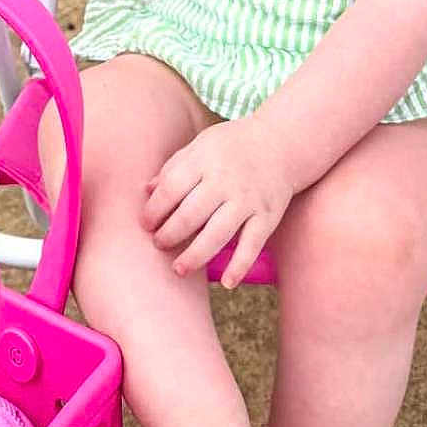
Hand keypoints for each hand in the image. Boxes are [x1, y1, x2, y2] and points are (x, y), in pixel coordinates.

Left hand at [142, 117, 293, 288]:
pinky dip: (240, 265)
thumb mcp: (202, 145)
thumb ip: (174, 167)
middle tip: (159, 244)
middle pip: (190, 215)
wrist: (280, 143)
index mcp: (205, 159)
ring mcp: (248, 199)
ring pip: (217, 234)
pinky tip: (227, 283)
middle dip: (169, 235)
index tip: (146, 224)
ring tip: (178, 269)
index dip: (154, 210)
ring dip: (195, 256)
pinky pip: (252, 244)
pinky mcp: (268, 215)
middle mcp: (226, 179)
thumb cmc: (232, 146)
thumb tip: (146, 191)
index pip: (171, 188)